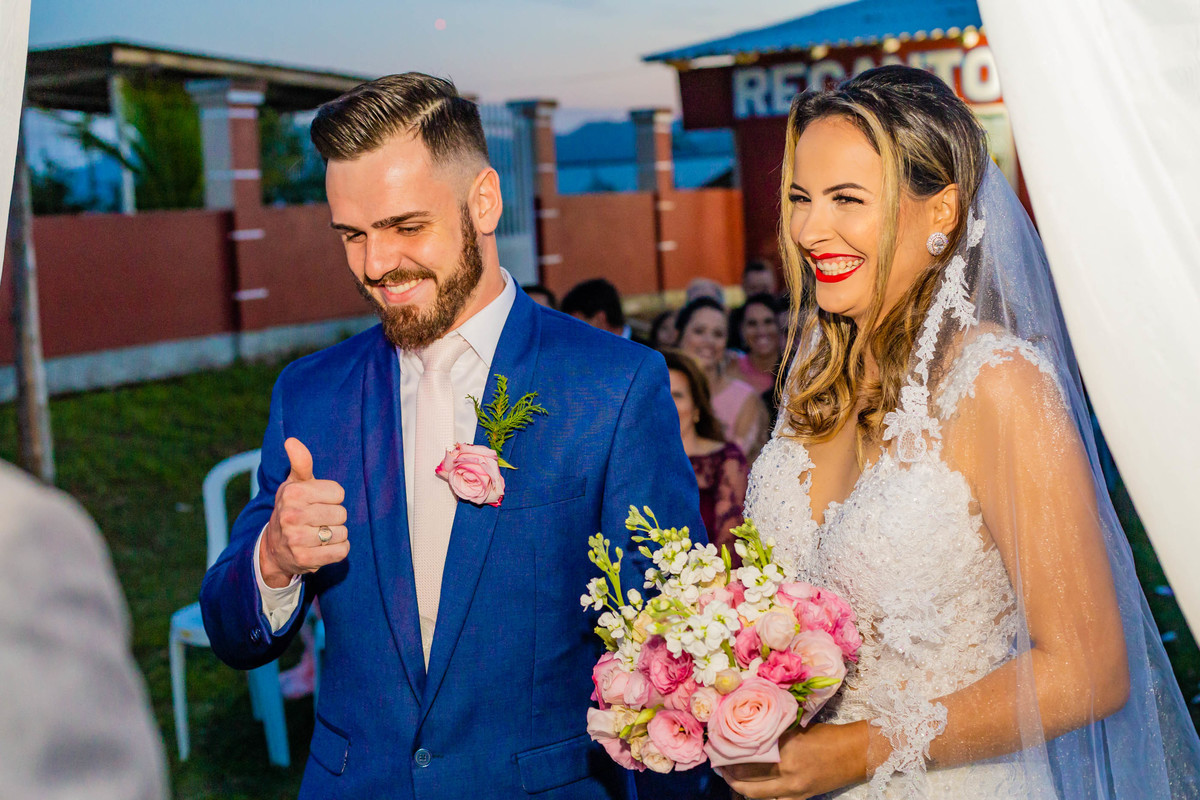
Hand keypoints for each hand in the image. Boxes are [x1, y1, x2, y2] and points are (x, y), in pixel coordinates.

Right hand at [259, 438, 348, 586]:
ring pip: (343, 533)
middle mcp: (291, 516)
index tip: (318, 502)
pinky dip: (339, 550)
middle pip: (341, 514)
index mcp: (292, 493)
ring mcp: (297, 539)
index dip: (333, 498)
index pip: (338, 493)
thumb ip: (300, 462)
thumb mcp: (294, 484)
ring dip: (337, 534)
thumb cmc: (292, 508)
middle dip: (335, 517)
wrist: (274, 547)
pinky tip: (325, 547)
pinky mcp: (305, 559)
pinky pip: (342, 551)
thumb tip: (291, 441)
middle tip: (318, 520)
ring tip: (319, 534)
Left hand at [719, 721, 868, 799]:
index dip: (730, 752)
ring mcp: (794, 789)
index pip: (748, 754)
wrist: (855, 754)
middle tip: (718, 764)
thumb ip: (775, 734)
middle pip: (747, 776)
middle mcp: (787, 771)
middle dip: (729, 772)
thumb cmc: (828, 736)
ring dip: (740, 787)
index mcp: (785, 749)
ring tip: (730, 778)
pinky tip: (752, 790)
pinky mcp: (801, 798)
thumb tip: (750, 732)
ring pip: (757, 794)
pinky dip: (761, 796)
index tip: (718, 746)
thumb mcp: (798, 728)